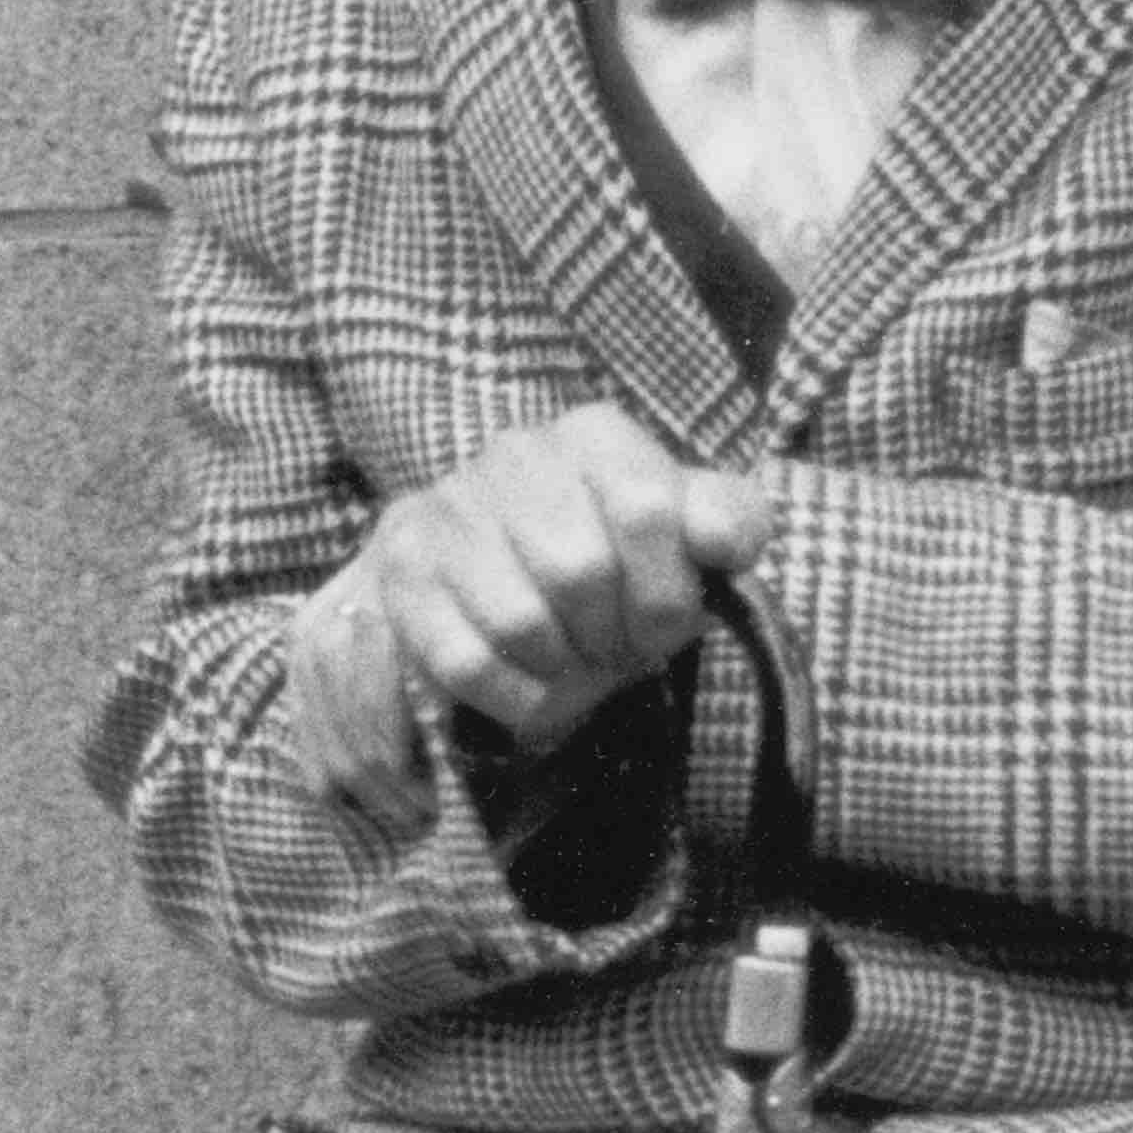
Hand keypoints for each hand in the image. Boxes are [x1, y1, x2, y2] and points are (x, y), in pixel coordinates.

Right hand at [285, 401, 771, 799]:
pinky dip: (515, 697)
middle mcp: (516, 453)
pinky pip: (465, 662)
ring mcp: (449, 508)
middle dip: (613, 636)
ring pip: (519, 620)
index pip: (647, 511)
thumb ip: (729, 522)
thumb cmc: (620, 562)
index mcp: (595, 435)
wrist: (512, 578)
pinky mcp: (402, 570)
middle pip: (579, 570)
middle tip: (616, 649)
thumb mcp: (690, 535)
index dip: (668, 592)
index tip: (666, 624)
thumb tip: (722, 541)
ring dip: (563, 669)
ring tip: (573, 660)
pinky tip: (533, 686)